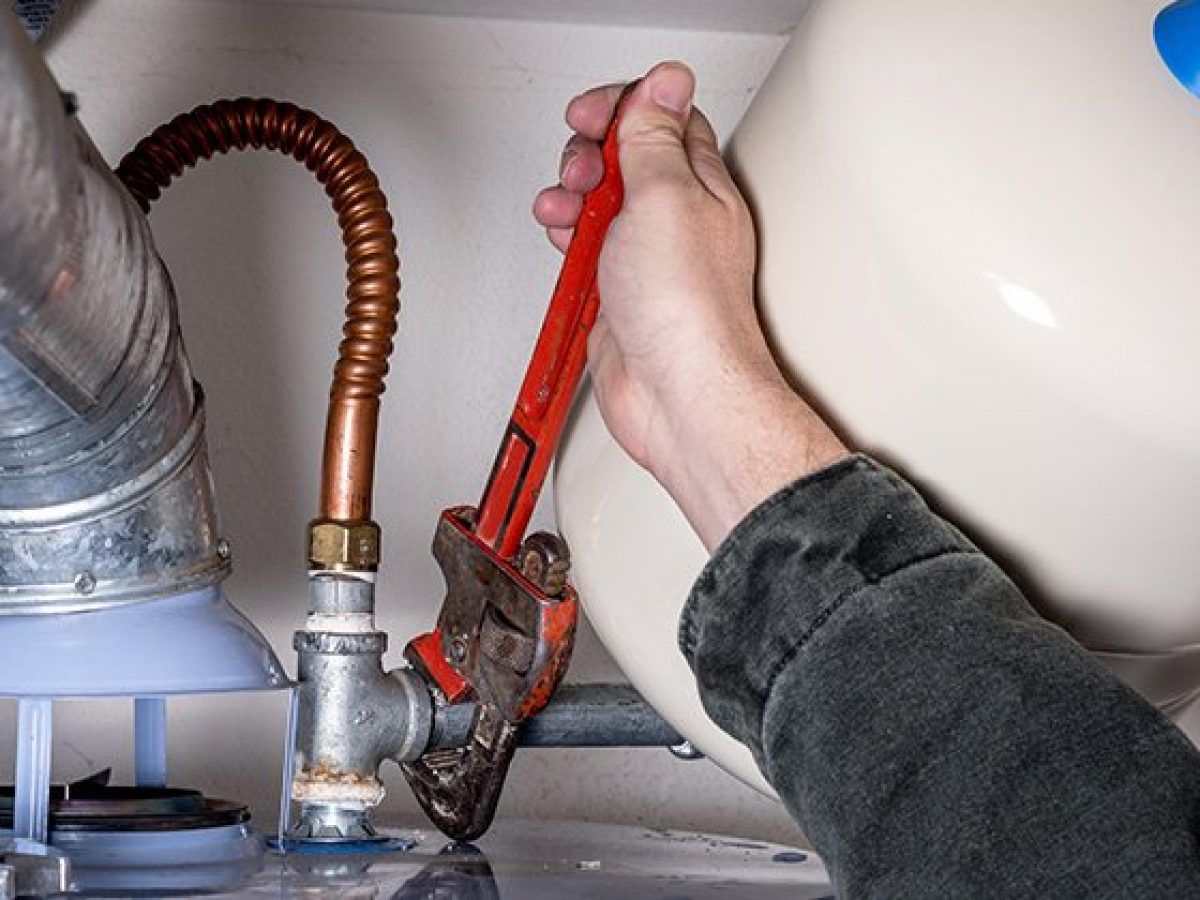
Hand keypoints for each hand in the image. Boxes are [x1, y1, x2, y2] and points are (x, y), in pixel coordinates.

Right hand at [535, 62, 846, 549]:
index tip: (591, 117)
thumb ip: (654, 137)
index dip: (624, 106)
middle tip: (583, 174)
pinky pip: (586, 250)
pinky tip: (563, 240)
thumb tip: (664, 82)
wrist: (676, 394)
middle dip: (590, 153)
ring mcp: (646, 257)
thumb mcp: (664, 197)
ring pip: (600, 203)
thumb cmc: (685, 310)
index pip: (663, 119)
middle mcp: (676, 218)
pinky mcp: (619, 292)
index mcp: (699, 185)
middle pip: (625, 158)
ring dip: (572, 195)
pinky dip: (567, 238)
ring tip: (566, 209)